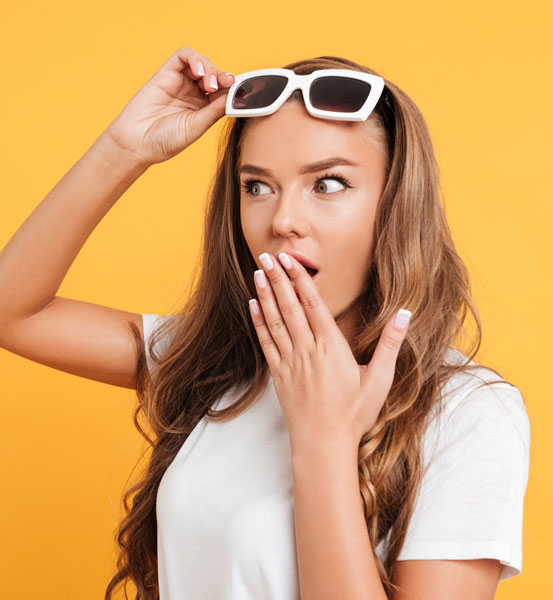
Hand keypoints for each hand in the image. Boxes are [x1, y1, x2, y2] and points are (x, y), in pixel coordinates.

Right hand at [105, 46, 233, 167]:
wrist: (138, 142)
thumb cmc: (166, 140)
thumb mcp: (196, 127)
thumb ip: (214, 111)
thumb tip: (234, 97)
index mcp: (205, 109)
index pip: (224, 92)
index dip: (233, 89)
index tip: (241, 90)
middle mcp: (194, 94)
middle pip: (215, 76)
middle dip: (222, 77)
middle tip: (224, 84)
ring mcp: (180, 83)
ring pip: (202, 64)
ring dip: (210, 68)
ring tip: (208, 83)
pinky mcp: (166, 73)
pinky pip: (183, 56)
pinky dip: (194, 58)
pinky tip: (198, 70)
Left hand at [248, 252, 411, 449]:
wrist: (323, 445)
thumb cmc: (354, 415)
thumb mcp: (379, 380)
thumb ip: (391, 344)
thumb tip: (405, 314)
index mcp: (331, 347)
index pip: (313, 304)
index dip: (301, 279)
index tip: (291, 259)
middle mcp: (307, 350)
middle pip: (289, 306)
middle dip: (278, 278)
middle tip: (267, 255)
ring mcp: (290, 362)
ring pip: (275, 321)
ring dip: (265, 295)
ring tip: (257, 273)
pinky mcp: (279, 375)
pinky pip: (266, 343)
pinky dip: (259, 323)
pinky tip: (253, 307)